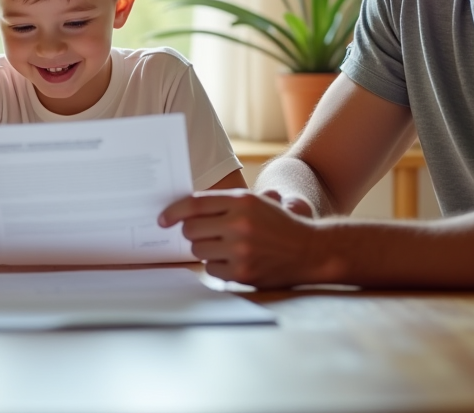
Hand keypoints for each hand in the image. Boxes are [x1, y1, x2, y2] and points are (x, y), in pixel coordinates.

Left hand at [158, 190, 327, 286]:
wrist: (311, 250)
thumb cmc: (278, 224)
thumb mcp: (254, 203)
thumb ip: (222, 204)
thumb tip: (184, 212)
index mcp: (241, 201)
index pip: (194, 205)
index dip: (173, 212)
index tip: (162, 219)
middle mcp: (239, 223)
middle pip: (191, 229)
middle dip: (193, 232)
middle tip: (206, 234)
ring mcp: (241, 250)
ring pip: (198, 250)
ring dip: (206, 249)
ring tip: (225, 247)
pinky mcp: (243, 272)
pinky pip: (211, 269)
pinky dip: (217, 266)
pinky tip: (234, 261)